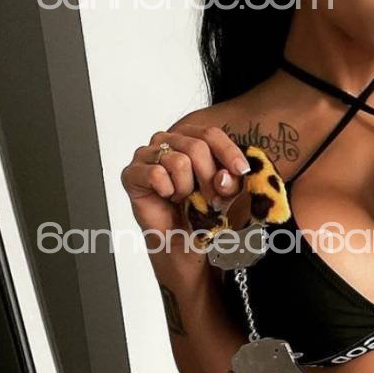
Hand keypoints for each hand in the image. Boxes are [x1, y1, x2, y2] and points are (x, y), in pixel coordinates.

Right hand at [120, 124, 251, 238]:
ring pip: (179, 161)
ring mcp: (147, 154)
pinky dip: (168, 191)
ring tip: (183, 197)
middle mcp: (167, 140)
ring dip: (187, 188)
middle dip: (209, 178)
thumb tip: (223, 177)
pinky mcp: (132, 172)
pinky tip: (167, 196)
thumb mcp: (225, 193)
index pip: (211, 134)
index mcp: (190, 137)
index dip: (228, 152)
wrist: (180, 238)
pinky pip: (156, 174)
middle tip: (210, 199)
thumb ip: (229, 181)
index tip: (242, 170)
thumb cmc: (200, 209)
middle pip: (196, 147)